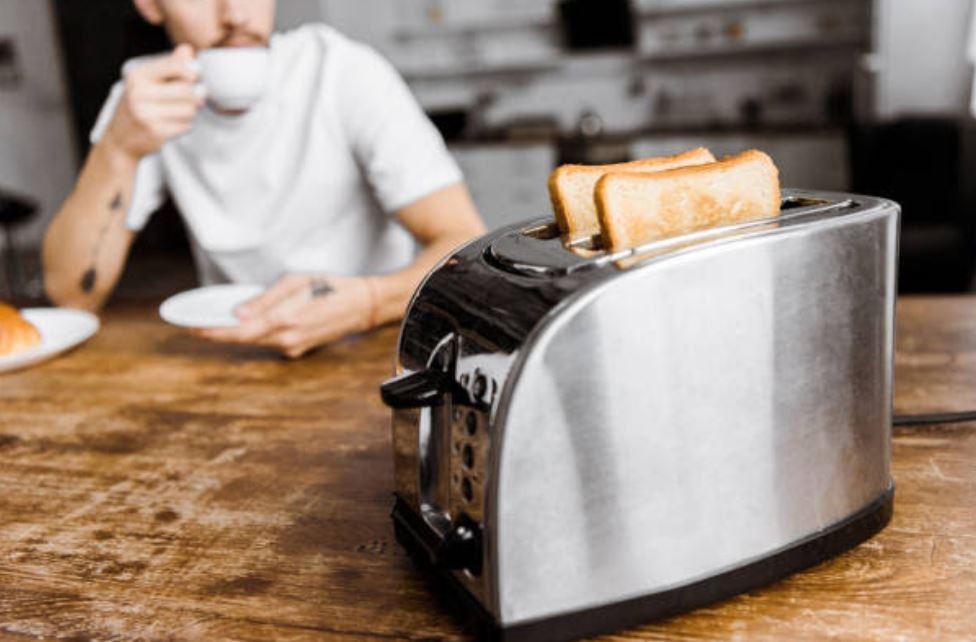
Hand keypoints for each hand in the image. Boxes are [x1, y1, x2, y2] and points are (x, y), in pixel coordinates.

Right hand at [102, 44, 203, 160]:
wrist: (120, 138)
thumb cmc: (138, 105)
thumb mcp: (147, 81)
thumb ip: (169, 65)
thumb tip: (187, 49)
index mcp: (138, 76)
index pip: (177, 66)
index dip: (192, 71)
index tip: (194, 77)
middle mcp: (140, 93)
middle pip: (187, 90)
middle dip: (195, 95)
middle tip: (194, 98)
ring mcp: (147, 114)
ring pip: (190, 109)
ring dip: (190, 111)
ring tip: (178, 111)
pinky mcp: (156, 132)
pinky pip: (186, 125)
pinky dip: (185, 125)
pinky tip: (173, 124)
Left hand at [191, 274, 379, 357]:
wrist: (364, 305)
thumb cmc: (331, 288)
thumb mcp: (296, 283)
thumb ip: (265, 300)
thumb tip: (238, 313)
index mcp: (283, 321)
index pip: (238, 331)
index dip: (213, 331)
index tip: (191, 328)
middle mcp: (287, 339)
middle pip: (244, 339)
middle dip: (219, 332)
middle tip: (196, 324)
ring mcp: (294, 347)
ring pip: (256, 341)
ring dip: (237, 333)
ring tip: (217, 322)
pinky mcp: (300, 348)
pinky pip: (270, 341)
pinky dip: (256, 333)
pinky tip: (248, 323)